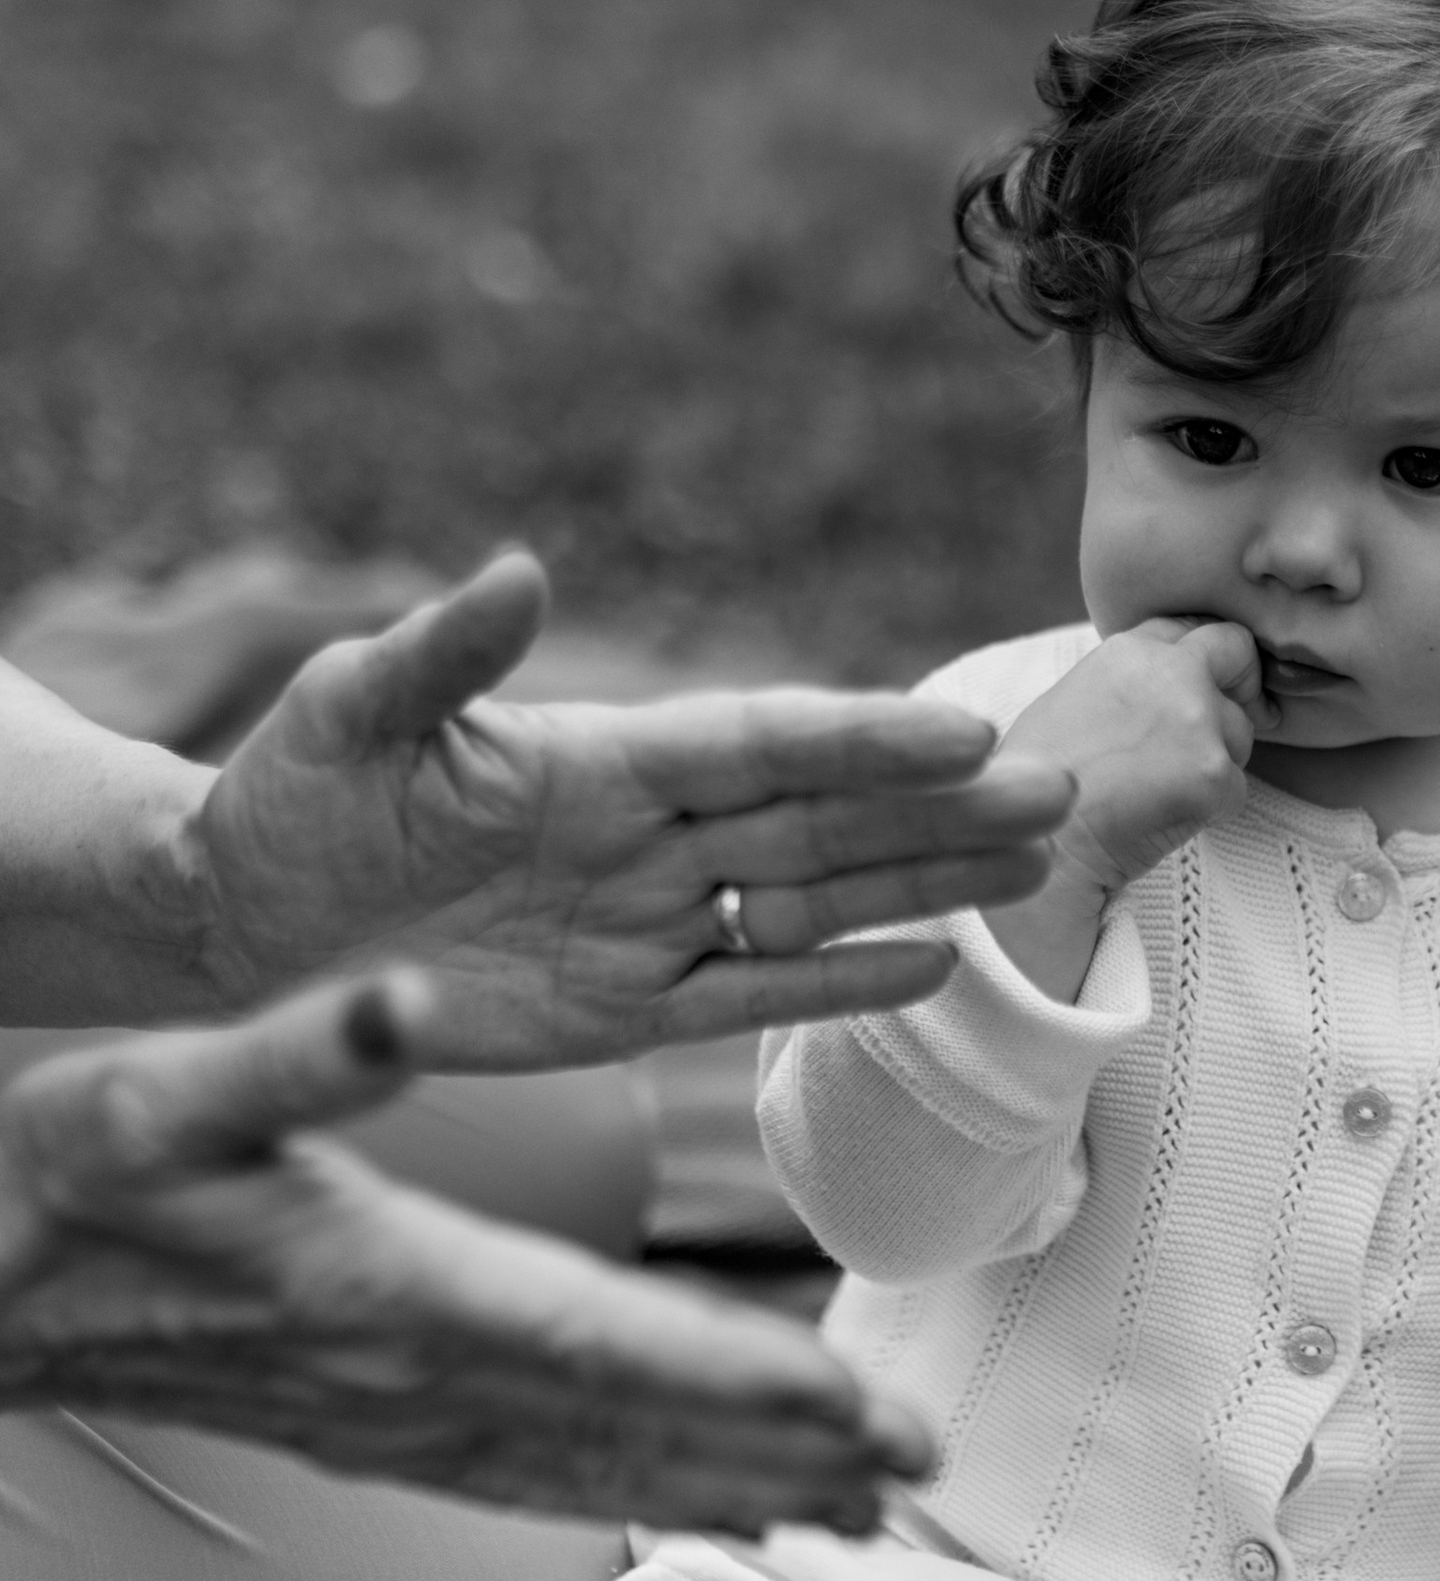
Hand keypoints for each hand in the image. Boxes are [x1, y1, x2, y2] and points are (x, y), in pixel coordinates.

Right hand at [0, 981, 937, 1529]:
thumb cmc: (54, 1179)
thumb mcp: (156, 1088)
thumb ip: (295, 1051)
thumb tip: (405, 1000)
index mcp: (385, 1286)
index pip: (605, 1347)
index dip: (740, 1386)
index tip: (861, 1420)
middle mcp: (405, 1377)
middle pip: (628, 1431)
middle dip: (781, 1459)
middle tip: (918, 1485)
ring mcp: (386, 1422)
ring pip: (590, 1470)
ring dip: (726, 1492)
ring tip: (856, 1516)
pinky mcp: (366, 1434)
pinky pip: (531, 1480)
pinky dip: (631, 1496)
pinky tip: (696, 1508)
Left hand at [191, 553, 1073, 1066]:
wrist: (235, 922)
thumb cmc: (284, 796)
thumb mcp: (352, 712)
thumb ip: (444, 651)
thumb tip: (519, 570)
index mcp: (601, 757)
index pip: (761, 746)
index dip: (863, 742)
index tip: (966, 732)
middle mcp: (646, 835)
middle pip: (823, 820)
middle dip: (942, 810)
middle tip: (1063, 793)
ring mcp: (645, 922)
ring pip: (816, 900)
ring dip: (926, 884)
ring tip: (1037, 866)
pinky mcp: (623, 1010)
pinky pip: (752, 995)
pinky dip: (841, 983)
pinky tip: (934, 964)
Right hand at [1004, 619, 1269, 902]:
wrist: (1043, 847)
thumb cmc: (1041, 785)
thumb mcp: (1071, 700)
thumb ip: (1126, 682)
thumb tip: (1154, 686)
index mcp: (1128, 650)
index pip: (1190, 628)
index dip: (1202, 655)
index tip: (1209, 677)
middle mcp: (1170, 672)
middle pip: (1235, 652)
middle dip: (1242, 680)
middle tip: (1238, 713)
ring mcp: (1196, 720)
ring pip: (1238, 733)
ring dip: (1214, 761)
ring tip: (1158, 791)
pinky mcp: (1214, 773)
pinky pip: (1235, 789)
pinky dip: (1210, 809)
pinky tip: (1162, 819)